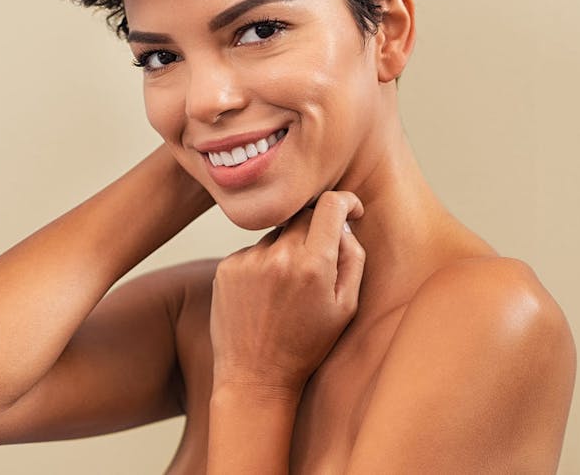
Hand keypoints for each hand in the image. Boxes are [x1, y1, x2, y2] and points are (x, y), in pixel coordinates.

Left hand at [209, 191, 365, 396]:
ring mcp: (249, 259)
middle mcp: (279, 255)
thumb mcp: (346, 308)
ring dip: (287, 249)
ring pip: (277, 234)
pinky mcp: (227, 267)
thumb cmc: (306, 345)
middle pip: (303, 216)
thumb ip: (353, 258)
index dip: (345, 201)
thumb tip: (343, 224)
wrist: (255, 378)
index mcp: (313, 265)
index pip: (330, 205)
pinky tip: (263, 296)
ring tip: (286, 291)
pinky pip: (253, 250)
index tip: (351, 210)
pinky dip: (263, 263)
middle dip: (316, 230)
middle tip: (317, 262)